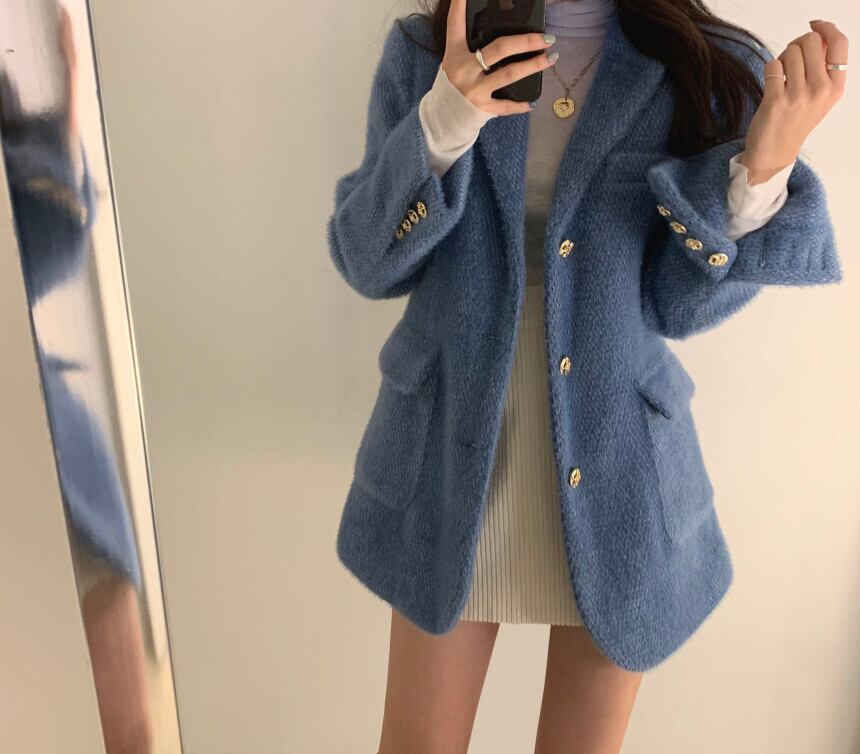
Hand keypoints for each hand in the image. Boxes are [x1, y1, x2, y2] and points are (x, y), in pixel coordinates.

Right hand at [441, 0, 557, 115]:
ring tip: (551, 58)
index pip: (455, 23)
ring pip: (510, 73)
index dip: (459, 5)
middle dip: (526, 41)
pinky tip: (533, 101)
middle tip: (547, 38)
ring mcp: (474, 90)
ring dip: (534, 66)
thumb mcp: (454, 63)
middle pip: (500, 48)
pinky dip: (521, 104)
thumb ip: (470, 49)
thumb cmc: (453, 86)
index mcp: (455, 53)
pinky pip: (506, 105)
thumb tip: (503, 36)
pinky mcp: (481, 108)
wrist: (442, 118)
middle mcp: (464, 70)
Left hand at [741, 20, 847, 184]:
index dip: (826, 28)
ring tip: (781, 77)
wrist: (774, 153)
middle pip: (811, 41)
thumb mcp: (820, 97)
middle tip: (790, 60)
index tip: (814, 25)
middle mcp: (821, 90)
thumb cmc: (796, 120)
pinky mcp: (776, 100)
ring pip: (790, 51)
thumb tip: (820, 34)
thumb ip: (823, 68)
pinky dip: (770, 70)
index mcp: (836, 87)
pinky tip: (771, 84)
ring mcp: (799, 95)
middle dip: (797, 44)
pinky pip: (772, 65)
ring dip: (782, 58)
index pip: (840, 43)